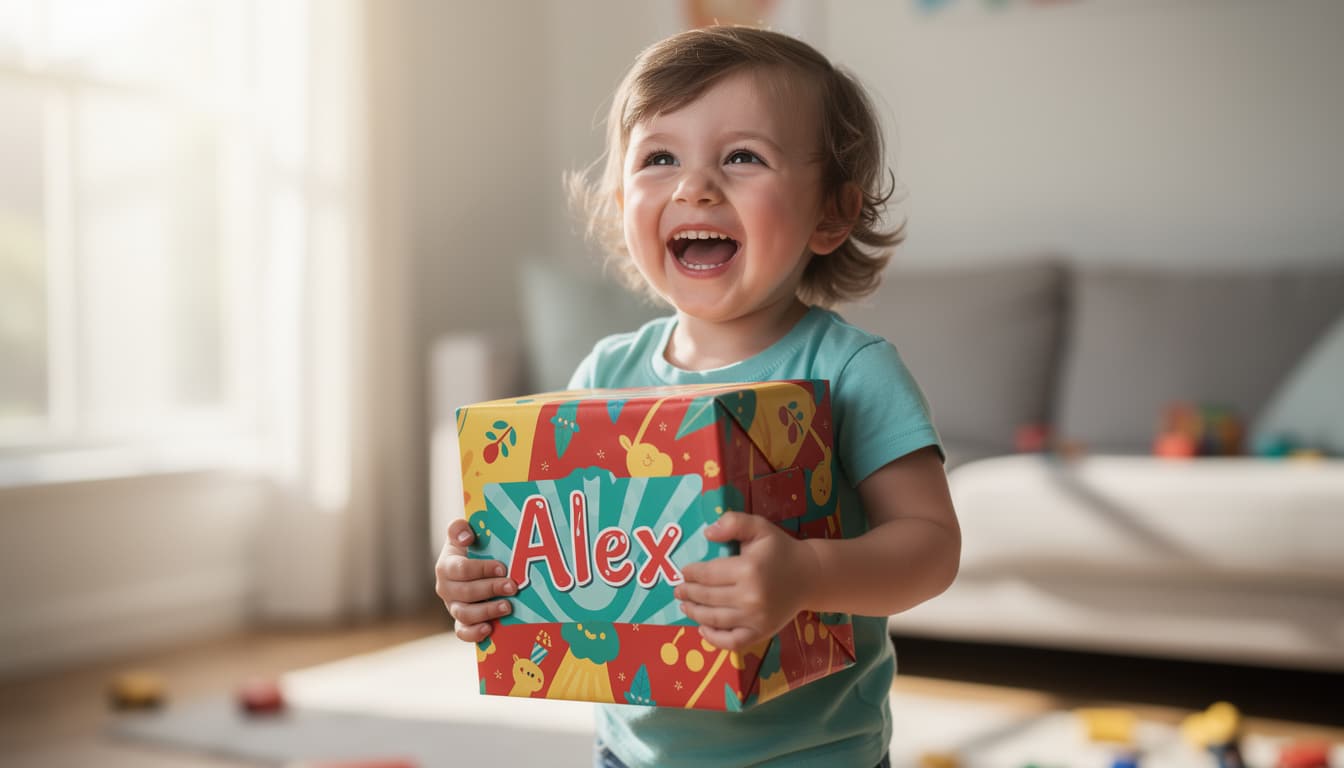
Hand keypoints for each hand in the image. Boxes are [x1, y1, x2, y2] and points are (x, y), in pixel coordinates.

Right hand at [434, 517, 516, 642]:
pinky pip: (462, 632)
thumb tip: (466, 536)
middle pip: (465, 592)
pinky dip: (474, 633)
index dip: (482, 569)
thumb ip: (458, 528)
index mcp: (446, 566)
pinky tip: (489, 629)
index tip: (502, 568)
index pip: (461, 569)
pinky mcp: (461, 622)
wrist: (469, 568)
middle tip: (512, 586)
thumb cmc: (470, 549)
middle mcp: (446, 588)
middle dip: (491, 589)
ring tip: (508, 606)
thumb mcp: (462, 534)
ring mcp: (452, 606)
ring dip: (487, 611)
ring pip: (464, 614)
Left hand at [675, 512, 821, 651]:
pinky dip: (714, 639)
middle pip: (708, 597)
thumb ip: (733, 523)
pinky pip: (732, 642)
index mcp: (748, 569)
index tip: (683, 572)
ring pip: (715, 620)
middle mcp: (751, 597)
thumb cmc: (780, 550)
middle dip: (688, 593)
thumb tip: (707, 533)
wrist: (809, 576)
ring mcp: (756, 618)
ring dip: (695, 614)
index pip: (708, 574)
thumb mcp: (759, 527)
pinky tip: (703, 629)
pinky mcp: (761, 633)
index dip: (691, 574)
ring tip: (685, 607)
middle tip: (678, 591)